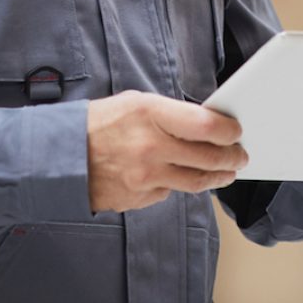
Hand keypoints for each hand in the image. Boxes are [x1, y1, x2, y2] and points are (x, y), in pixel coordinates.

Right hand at [86, 91, 246, 212]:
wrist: (61, 156)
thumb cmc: (101, 123)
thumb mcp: (136, 103)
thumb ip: (171, 114)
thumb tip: (206, 125)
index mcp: (151, 114)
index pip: (206, 125)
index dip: (228, 131)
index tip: (236, 132)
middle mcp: (150, 147)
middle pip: (207, 158)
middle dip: (231, 158)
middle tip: (241, 156)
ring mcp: (144, 177)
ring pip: (195, 182)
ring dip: (216, 178)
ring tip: (226, 172)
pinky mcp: (138, 198)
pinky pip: (169, 193)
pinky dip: (178, 184)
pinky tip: (180, 176)